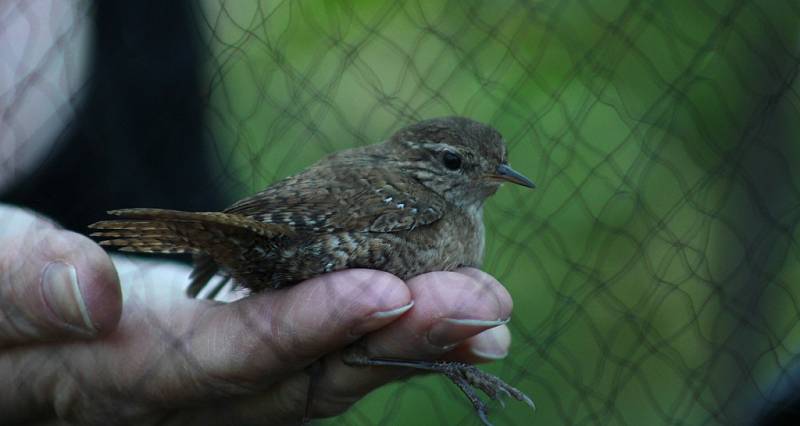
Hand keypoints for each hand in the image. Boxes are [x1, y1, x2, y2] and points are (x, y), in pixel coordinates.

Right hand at [0, 206, 512, 424]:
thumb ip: (20, 289)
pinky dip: (382, 337)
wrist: (13, 326)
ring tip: (490, 312)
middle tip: (486, 304)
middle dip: (396, 342)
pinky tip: (441, 317)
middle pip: (301, 381)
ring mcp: (220, 390)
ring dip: (411, 343)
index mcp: (116, 380)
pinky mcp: (244, 365)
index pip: (220, 362)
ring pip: (325, 376)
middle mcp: (184, 401)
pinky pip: (319, 360)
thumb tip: (98, 296)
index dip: (301, 330)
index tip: (384, 290)